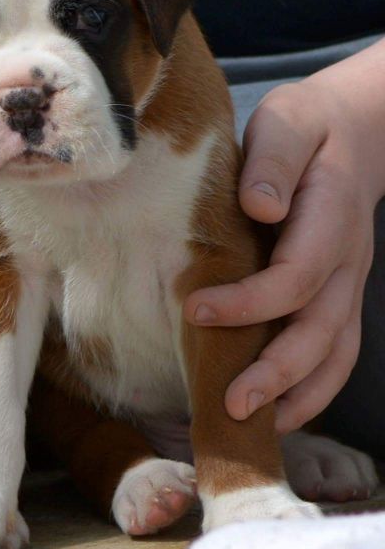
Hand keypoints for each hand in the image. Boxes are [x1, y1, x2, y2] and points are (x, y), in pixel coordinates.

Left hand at [184, 74, 381, 432]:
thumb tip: (260, 206)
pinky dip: (310, 389)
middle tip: (230, 404)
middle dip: (278, 372)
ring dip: (298, 395)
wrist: (352, 131)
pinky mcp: (339, 296)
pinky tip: (275, 413)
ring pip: (336, 353)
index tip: (195, 310)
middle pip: (322, 329)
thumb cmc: (305, 127)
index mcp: (330, 217)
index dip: (251, 302)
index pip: (297, 275)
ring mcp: (349, 283)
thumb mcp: (287, 122)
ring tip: (250, 425)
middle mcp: (347, 260)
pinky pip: (335, 353)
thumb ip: (273, 159)